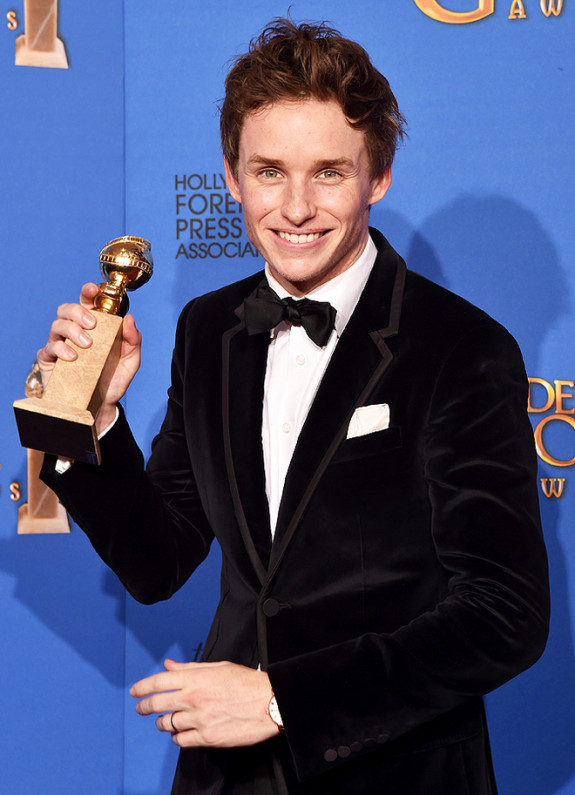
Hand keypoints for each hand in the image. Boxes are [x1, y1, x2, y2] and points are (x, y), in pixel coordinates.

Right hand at [37, 283, 141, 432]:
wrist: (103, 406)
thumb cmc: (114, 379)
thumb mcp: (131, 361)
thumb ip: (134, 340)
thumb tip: (129, 318)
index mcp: (94, 327)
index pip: (87, 303)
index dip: (87, 292)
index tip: (93, 289)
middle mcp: (74, 332)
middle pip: (67, 309)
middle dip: (78, 312)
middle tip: (93, 325)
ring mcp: (60, 345)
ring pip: (56, 325)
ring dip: (72, 330)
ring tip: (86, 345)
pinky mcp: (50, 361)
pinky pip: (49, 348)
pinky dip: (61, 349)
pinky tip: (73, 357)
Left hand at [130, 659, 278, 747]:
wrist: (269, 702)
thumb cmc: (246, 683)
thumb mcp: (218, 667)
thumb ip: (190, 669)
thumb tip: (169, 666)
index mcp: (196, 679)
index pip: (160, 681)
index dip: (143, 686)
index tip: (135, 691)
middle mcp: (194, 699)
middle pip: (158, 704)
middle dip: (144, 707)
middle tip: (141, 708)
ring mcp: (199, 719)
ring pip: (167, 724)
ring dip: (163, 722)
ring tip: (165, 721)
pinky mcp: (207, 737)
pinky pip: (181, 740)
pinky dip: (177, 737)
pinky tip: (181, 732)